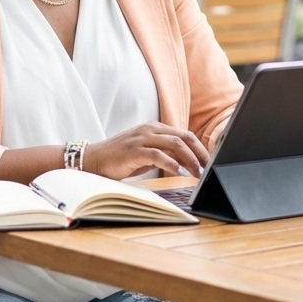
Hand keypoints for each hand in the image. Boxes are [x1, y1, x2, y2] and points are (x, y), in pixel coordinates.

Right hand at [84, 122, 208, 180]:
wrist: (93, 160)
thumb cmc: (121, 159)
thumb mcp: (147, 155)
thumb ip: (166, 154)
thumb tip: (188, 163)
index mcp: (155, 128)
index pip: (184, 135)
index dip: (200, 149)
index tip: (209, 162)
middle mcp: (150, 130)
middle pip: (184, 138)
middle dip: (200, 154)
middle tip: (208, 168)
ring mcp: (142, 138)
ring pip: (175, 145)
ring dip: (190, 160)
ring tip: (197, 173)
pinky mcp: (134, 150)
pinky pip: (158, 155)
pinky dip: (171, 164)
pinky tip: (179, 172)